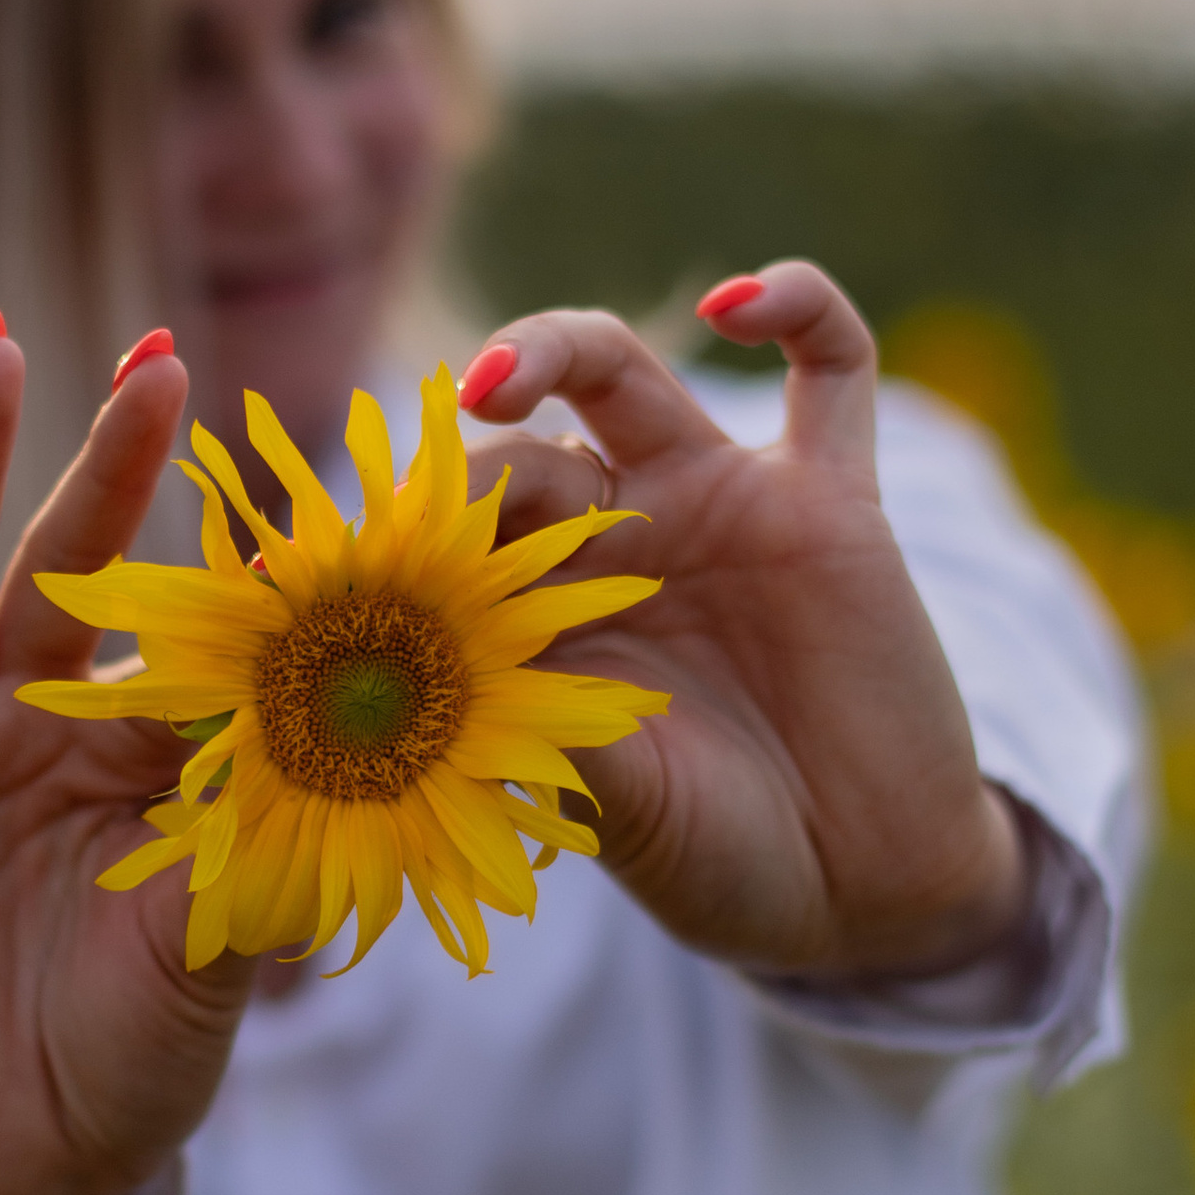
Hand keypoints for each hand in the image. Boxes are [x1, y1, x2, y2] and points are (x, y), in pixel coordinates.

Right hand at [0, 333, 256, 1194]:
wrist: (24, 1168)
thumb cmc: (140, 1054)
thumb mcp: (227, 941)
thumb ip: (276, 835)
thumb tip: (379, 737)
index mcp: (128, 747)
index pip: (173, 611)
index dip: (216, 528)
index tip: (280, 436)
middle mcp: (22, 726)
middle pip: (61, 559)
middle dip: (100, 452)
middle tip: (153, 350)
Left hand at [456, 264, 1025, 980]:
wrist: (863, 893)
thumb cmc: (720, 860)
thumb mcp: (614, 811)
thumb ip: (541, 736)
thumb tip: (433, 697)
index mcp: (544, 613)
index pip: (454, 533)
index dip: (399, 534)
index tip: (332, 568)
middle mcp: (619, 539)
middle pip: (519, 444)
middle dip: (471, 468)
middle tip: (441, 512)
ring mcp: (721, 505)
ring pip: (622, 372)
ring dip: (554, 346)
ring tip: (501, 375)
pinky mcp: (831, 499)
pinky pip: (832, 369)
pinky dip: (798, 308)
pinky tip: (738, 300)